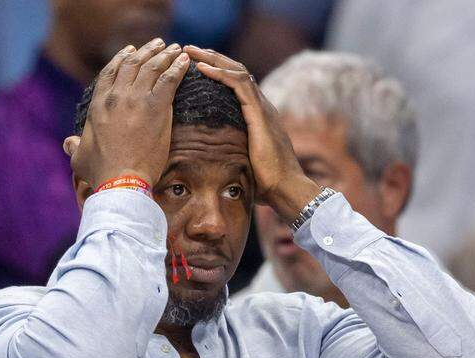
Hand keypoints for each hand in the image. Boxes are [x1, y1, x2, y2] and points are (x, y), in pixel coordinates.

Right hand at [63, 38, 190, 188]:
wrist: (121, 181)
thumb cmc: (100, 173)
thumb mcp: (79, 158)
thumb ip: (74, 146)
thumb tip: (68, 142)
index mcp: (98, 105)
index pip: (109, 73)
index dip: (121, 59)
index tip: (130, 50)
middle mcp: (115, 97)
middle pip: (132, 64)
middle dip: (146, 51)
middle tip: (158, 44)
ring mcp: (136, 100)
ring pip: (152, 67)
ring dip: (164, 55)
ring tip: (174, 48)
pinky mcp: (156, 108)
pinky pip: (169, 79)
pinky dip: (178, 67)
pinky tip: (185, 61)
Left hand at [184, 46, 320, 216]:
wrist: (285, 189)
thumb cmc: (264, 183)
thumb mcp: (240, 162)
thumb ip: (228, 154)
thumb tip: (206, 161)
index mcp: (256, 115)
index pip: (236, 84)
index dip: (217, 71)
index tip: (195, 65)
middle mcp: (261, 106)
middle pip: (236, 71)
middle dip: (212, 57)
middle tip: (189, 50)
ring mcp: (262, 107)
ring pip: (237, 71)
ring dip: (213, 59)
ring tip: (191, 52)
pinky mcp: (259, 113)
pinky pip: (239, 84)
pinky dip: (220, 73)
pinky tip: (202, 68)